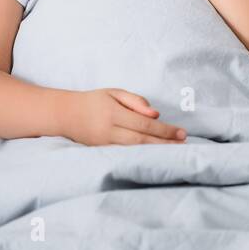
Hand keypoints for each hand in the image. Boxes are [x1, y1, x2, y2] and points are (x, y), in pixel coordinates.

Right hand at [58, 88, 186, 145]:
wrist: (65, 115)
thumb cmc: (94, 101)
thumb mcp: (114, 93)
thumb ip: (136, 101)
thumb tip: (156, 114)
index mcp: (113, 113)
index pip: (144, 124)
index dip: (164, 130)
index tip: (181, 133)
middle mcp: (108, 131)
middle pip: (141, 140)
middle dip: (164, 143)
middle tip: (184, 145)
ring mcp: (104, 144)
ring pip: (134, 151)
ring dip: (156, 152)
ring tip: (175, 151)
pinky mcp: (101, 152)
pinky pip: (124, 155)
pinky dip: (141, 157)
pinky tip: (155, 157)